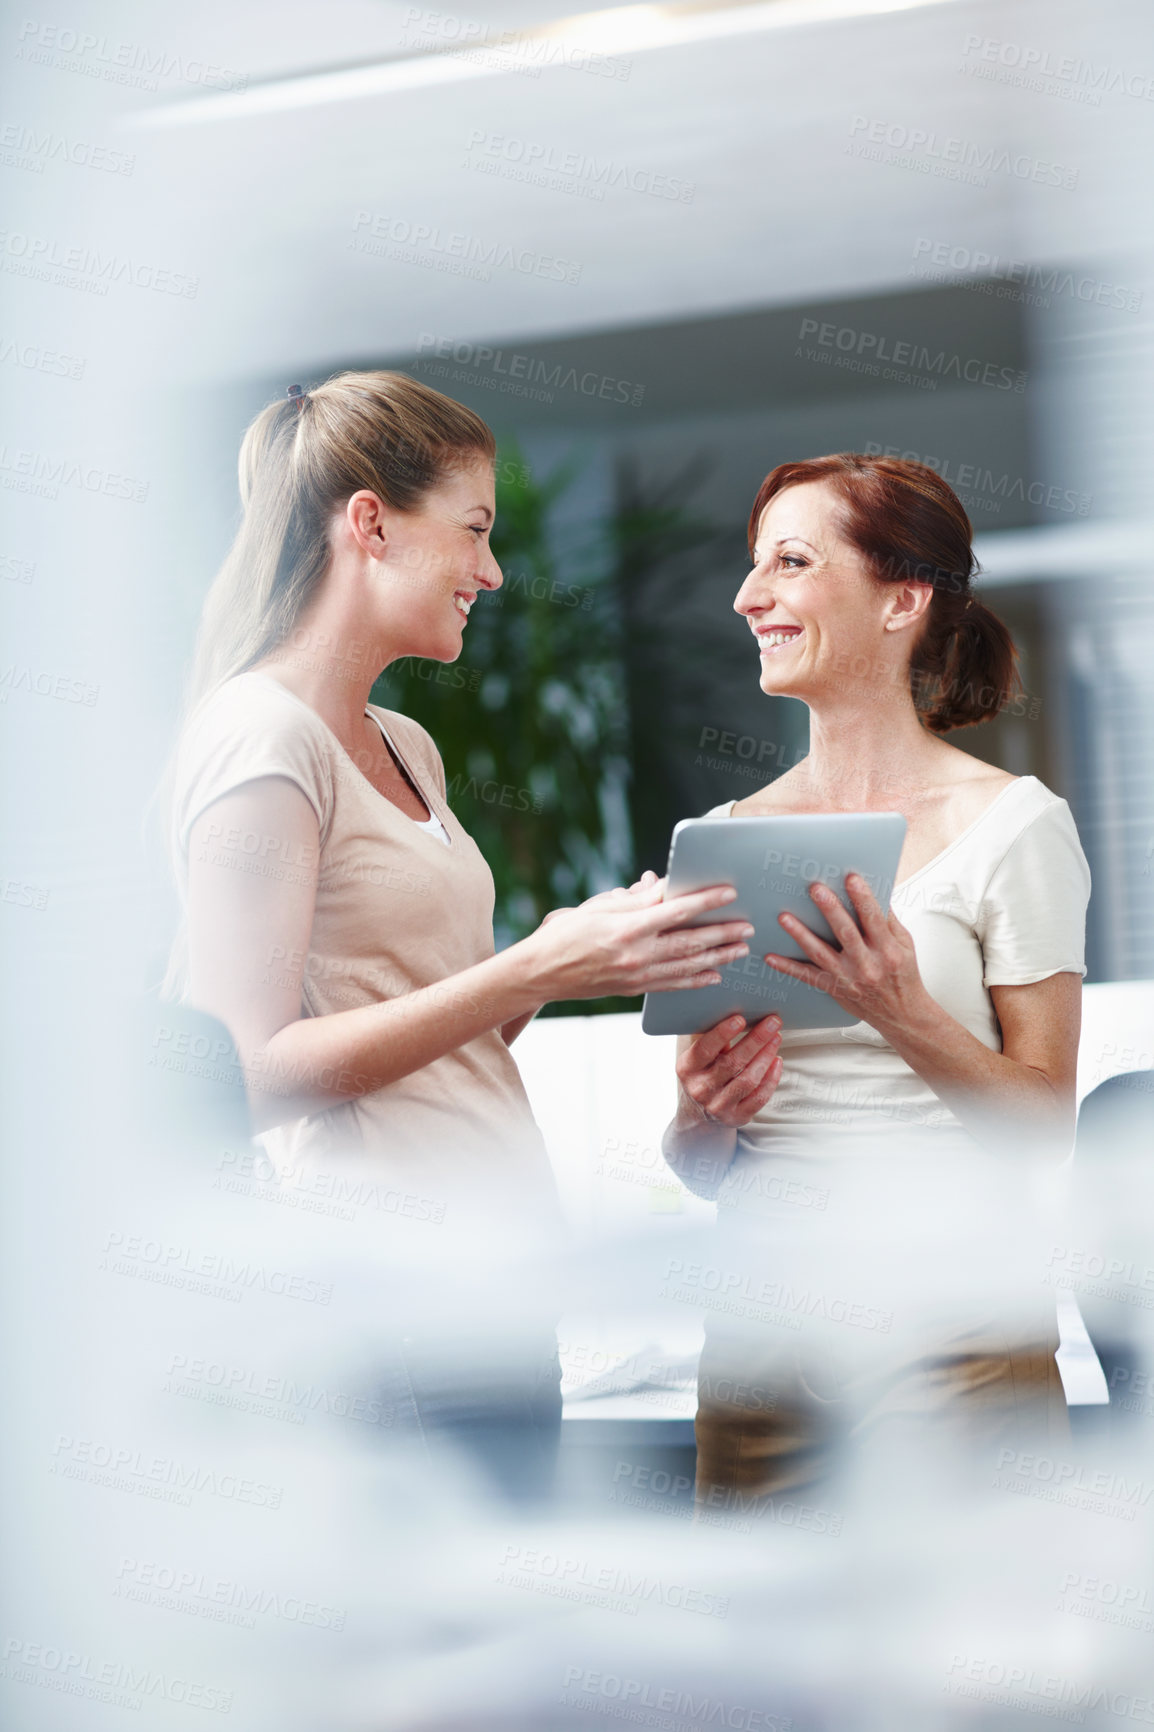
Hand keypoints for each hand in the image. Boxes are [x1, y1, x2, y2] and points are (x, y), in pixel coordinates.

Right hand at [526, 879, 754, 1002]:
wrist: (540, 974)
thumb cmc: (564, 934)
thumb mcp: (598, 906)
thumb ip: (635, 898)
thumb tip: (664, 884)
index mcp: (627, 927)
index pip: (676, 910)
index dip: (705, 901)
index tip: (729, 892)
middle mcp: (636, 954)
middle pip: (690, 941)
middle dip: (723, 933)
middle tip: (748, 926)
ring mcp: (637, 976)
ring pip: (687, 965)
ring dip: (718, 956)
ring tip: (740, 948)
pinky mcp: (634, 990)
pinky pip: (672, 984)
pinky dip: (695, 980)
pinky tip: (714, 975)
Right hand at [676, 1013, 782, 1126]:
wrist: (699, 1113)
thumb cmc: (703, 1072)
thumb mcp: (697, 1056)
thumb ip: (710, 1037)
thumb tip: (733, 1006)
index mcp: (687, 1068)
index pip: (705, 1049)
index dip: (722, 1033)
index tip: (740, 1018)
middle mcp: (700, 1089)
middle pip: (732, 1063)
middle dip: (756, 1040)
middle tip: (773, 1022)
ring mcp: (719, 1106)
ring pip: (748, 1080)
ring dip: (766, 1057)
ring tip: (776, 1038)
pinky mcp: (737, 1117)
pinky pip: (759, 1097)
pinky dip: (771, 1078)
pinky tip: (777, 1061)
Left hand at [764, 873, 927, 1030]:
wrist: (901, 1014)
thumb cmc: (903, 976)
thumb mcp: (906, 946)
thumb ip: (889, 921)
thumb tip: (875, 892)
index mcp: (888, 951)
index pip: (874, 919)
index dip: (863, 898)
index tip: (851, 878)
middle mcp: (867, 965)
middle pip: (846, 933)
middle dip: (830, 909)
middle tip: (815, 889)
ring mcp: (848, 978)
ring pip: (821, 953)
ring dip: (801, 934)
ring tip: (785, 918)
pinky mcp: (834, 988)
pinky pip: (808, 977)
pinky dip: (788, 967)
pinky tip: (771, 957)